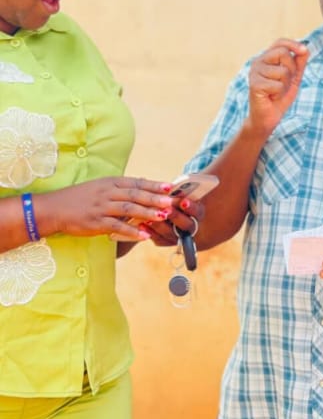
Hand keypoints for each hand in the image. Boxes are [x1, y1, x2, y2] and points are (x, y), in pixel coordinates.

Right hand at [38, 176, 178, 240]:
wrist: (54, 208)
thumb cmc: (80, 198)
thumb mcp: (101, 188)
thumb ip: (122, 188)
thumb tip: (145, 185)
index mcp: (110, 183)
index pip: (135, 182)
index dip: (153, 184)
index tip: (170, 186)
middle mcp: (107, 193)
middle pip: (135, 194)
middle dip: (155, 198)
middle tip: (172, 202)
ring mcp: (101, 207)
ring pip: (128, 209)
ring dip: (147, 213)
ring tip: (163, 217)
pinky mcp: (96, 222)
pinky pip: (117, 226)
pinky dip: (132, 231)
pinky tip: (145, 236)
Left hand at [144, 193, 206, 246]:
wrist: (176, 217)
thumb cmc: (175, 198)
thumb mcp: (179, 191)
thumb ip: (178, 188)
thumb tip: (172, 182)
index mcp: (198, 213)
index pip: (198, 212)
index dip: (192, 208)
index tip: (184, 201)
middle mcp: (191, 228)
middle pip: (186, 226)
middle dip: (175, 217)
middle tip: (166, 210)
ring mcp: (178, 236)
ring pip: (172, 234)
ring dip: (161, 226)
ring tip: (149, 218)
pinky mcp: (166, 240)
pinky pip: (160, 240)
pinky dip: (151, 233)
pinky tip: (142, 225)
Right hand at [246, 39, 308, 138]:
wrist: (268, 118)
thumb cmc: (279, 98)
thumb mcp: (293, 79)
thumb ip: (298, 65)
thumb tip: (306, 49)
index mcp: (266, 58)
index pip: (279, 42)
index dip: (293, 44)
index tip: (304, 50)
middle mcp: (258, 62)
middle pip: (284, 53)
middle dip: (292, 70)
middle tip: (285, 84)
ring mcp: (255, 72)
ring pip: (283, 71)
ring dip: (286, 85)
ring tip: (277, 92)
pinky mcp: (255, 84)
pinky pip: (278, 85)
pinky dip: (279, 94)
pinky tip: (272, 98)